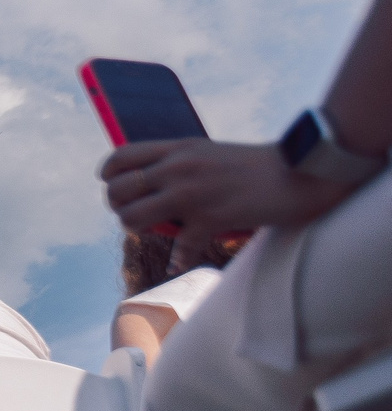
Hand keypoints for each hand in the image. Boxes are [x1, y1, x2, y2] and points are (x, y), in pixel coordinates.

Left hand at [99, 139, 345, 267]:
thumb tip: (148, 181)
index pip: (120, 157)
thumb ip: (177, 163)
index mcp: (177, 149)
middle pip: (117, 190)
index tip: (118, 188)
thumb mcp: (208, 152)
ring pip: (132, 218)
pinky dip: (179, 259)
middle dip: (120, 207)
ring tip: (155, 230)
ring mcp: (192, 193)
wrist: (300, 172)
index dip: (109, 176)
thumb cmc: (255, 166)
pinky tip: (180, 262)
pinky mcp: (210, 218)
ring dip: (138, 230)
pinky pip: (179, 248)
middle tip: (137, 215)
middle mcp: (178, 168)